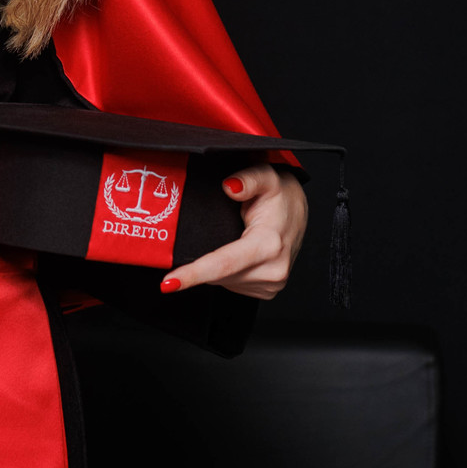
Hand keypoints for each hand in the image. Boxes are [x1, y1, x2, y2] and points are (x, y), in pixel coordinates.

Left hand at [161, 164, 307, 299]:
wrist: (298, 212)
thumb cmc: (281, 196)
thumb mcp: (267, 177)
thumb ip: (248, 178)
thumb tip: (230, 186)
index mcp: (269, 244)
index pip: (224, 263)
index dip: (193, 274)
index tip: (168, 283)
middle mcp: (274, 269)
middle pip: (218, 275)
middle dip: (201, 264)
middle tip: (206, 235)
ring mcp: (272, 283)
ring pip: (223, 281)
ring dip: (216, 268)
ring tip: (228, 239)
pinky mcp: (268, 290)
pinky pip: (233, 284)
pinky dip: (226, 272)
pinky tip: (235, 255)